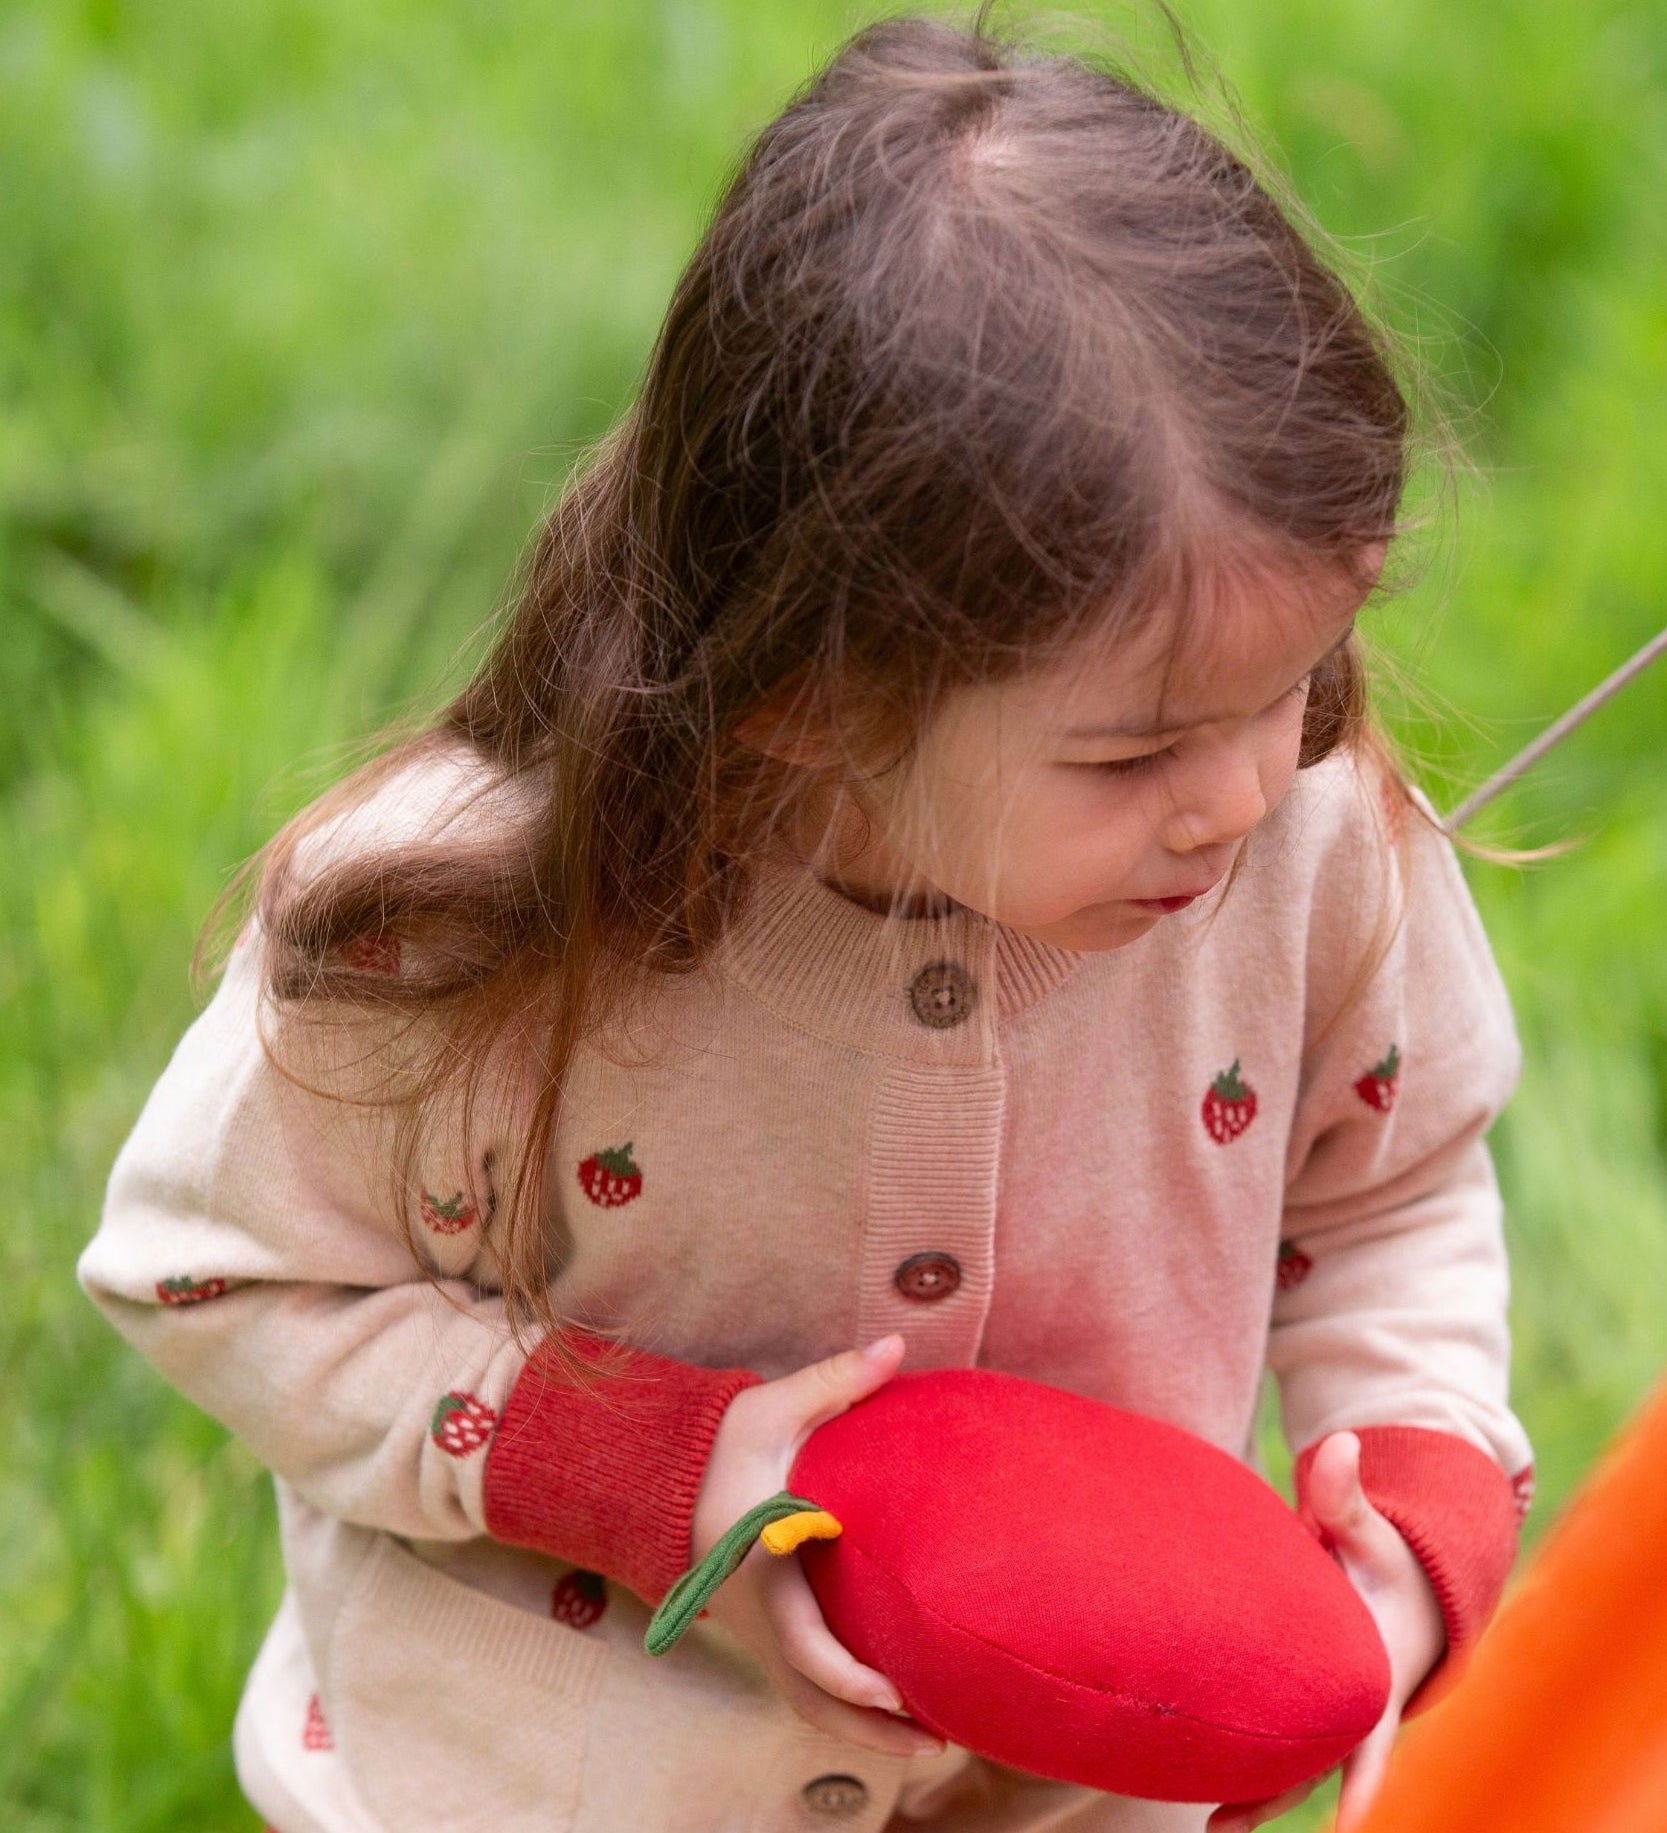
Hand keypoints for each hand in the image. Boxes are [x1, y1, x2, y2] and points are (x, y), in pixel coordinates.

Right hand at [690, 1333, 944, 1759]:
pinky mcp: (759, 1633)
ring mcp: (753, 1632)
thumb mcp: (771, 1409)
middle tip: (939, 1739)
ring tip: (930, 1741)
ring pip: (806, 1704)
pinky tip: (892, 1710)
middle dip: (872, 1729)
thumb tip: (895, 1346)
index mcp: (756, 1567)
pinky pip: (801, 1689)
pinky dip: (842, 1709)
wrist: (656, 1475)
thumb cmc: (719, 1441)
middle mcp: (754, 1614)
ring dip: (862, 1731)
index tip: (894, 1692)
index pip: (801, 1642)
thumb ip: (833, 1381)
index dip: (847, 1675)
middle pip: (811, 1698)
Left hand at [1207, 1431, 1446, 1831]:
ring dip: (1256, 1798)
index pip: (1369, 1736)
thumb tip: (1340, 1442)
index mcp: (1378, 1676)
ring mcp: (1331, 1720)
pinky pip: (1279, 1749)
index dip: (1361, 1783)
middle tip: (1225, 1831)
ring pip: (1294, 1769)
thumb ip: (1347, 1497)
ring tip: (1210, 1831)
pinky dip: (1250, 1770)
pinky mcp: (1307, 1715)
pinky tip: (1197, 1783)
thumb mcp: (1374, 1531)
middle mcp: (1356, 1711)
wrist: (1406, 1595)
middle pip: (1319, 1767)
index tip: (1349, 1827)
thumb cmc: (1387, 1564)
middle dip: (1277, 1801)